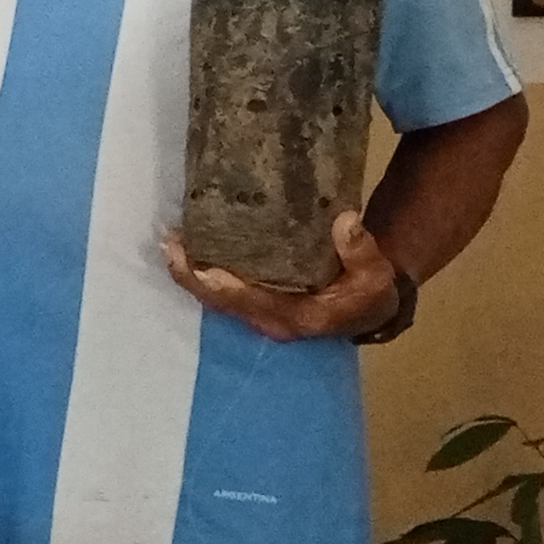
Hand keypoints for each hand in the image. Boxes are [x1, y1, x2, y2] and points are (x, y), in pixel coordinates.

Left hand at [163, 206, 403, 342]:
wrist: (369, 309)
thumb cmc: (369, 292)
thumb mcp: (374, 275)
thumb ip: (360, 250)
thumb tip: (344, 222)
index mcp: (297, 316)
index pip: (247, 301)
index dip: (217, 284)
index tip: (195, 262)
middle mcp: (270, 321)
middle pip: (220, 301)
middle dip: (190, 274)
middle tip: (169, 241)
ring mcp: (260, 316)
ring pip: (215, 299)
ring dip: (190, 272)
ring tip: (170, 240)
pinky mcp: (256, 306)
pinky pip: (222, 292)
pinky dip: (202, 272)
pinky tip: (188, 247)